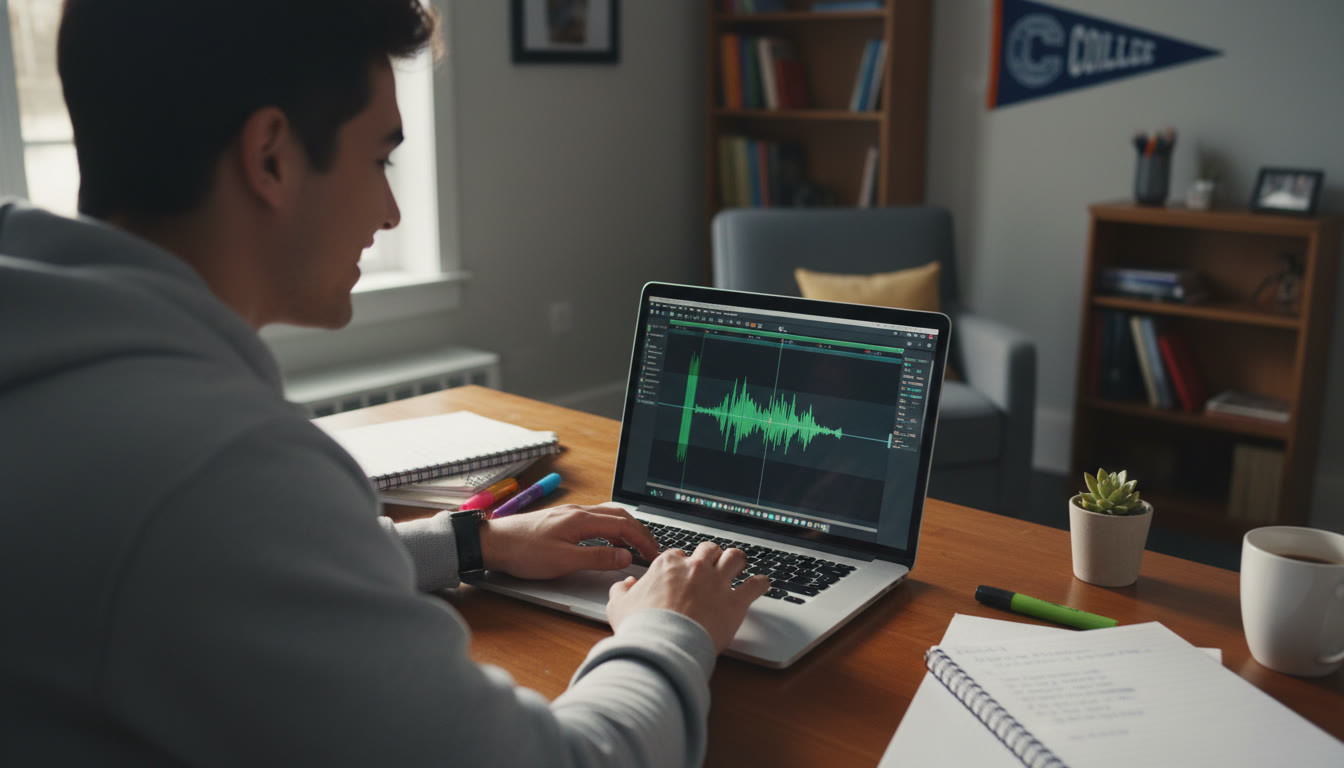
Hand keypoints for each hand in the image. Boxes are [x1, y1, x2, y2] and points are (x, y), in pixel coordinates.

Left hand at [478, 503, 658, 579]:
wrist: (493, 543)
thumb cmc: (523, 552)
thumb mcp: (563, 561)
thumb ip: (597, 558)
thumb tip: (625, 557)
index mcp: (582, 519)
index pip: (624, 525)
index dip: (643, 540)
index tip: (653, 554)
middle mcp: (579, 511)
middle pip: (620, 515)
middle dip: (640, 531)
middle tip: (651, 549)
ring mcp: (570, 513)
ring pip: (608, 515)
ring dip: (626, 528)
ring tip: (635, 546)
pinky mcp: (562, 519)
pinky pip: (596, 519)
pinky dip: (611, 529)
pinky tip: (609, 542)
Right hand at [607, 542, 770, 653]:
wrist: (663, 646)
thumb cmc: (641, 628)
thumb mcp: (618, 607)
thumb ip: (621, 591)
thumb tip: (625, 585)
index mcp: (667, 566)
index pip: (678, 554)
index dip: (681, 563)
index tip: (683, 572)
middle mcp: (695, 568)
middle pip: (709, 550)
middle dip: (711, 556)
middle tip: (712, 565)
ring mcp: (717, 582)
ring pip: (734, 557)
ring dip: (736, 561)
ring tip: (739, 566)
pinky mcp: (735, 602)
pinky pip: (755, 585)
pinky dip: (760, 584)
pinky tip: (762, 584)